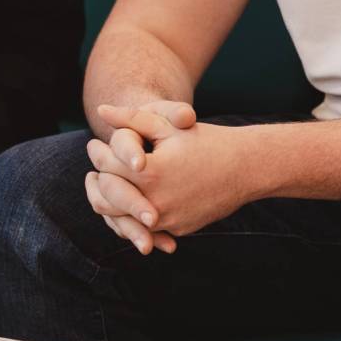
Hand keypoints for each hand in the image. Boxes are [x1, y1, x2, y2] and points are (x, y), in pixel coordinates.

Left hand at [89, 103, 260, 242]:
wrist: (246, 169)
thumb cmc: (206, 141)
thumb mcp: (168, 125)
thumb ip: (131, 118)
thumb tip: (101, 110)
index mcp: (150, 174)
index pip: (107, 166)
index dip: (97, 153)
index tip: (94, 144)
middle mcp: (155, 203)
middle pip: (106, 198)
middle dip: (97, 181)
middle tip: (95, 167)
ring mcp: (166, 221)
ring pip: (122, 218)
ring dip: (111, 201)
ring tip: (109, 183)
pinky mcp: (176, 230)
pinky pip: (145, 227)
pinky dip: (134, 214)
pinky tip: (132, 198)